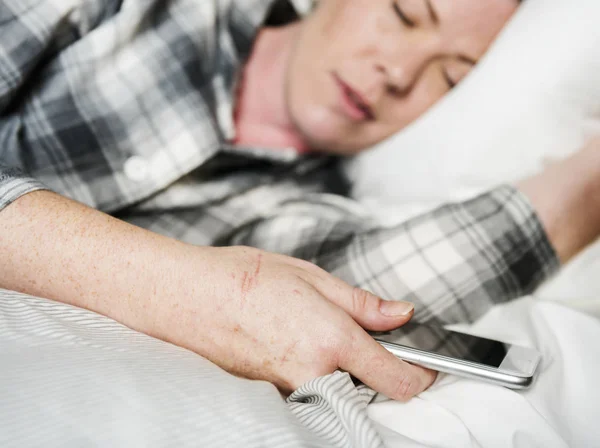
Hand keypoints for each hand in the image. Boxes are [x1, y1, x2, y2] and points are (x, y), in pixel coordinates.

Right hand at [156, 246, 436, 400]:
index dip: (422, 375)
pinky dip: (314, 369)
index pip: (399, 379)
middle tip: (360, 333)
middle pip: (370, 388)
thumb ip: (362, 303)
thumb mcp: (311, 276)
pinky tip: (291, 339)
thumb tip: (401, 314)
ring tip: (312, 328)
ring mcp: (291, 388)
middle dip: (377, 368)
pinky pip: (310, 387)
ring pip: (340, 389)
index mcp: (333, 340)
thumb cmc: (243, 278)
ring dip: (342, 367)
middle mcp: (316, 374)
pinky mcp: (272, 392)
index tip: (426, 365)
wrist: (187, 297)